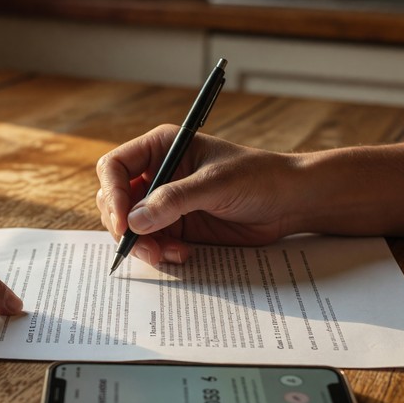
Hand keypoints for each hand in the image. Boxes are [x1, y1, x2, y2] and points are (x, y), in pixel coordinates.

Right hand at [96, 125, 301, 264]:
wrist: (289, 203)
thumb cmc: (258, 177)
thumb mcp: (215, 184)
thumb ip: (174, 201)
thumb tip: (134, 221)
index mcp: (160, 148)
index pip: (114, 167)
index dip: (113, 194)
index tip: (125, 222)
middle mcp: (156, 174)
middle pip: (115, 200)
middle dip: (124, 226)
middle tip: (142, 246)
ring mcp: (164, 202)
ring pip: (130, 226)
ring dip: (142, 244)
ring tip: (167, 254)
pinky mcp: (176, 227)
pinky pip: (151, 242)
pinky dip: (159, 252)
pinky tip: (182, 254)